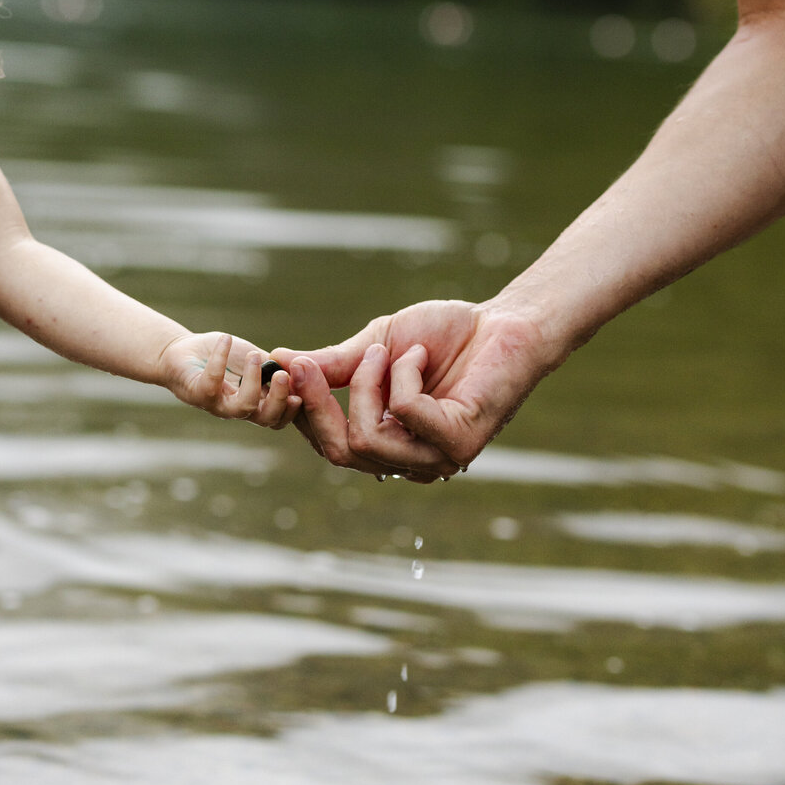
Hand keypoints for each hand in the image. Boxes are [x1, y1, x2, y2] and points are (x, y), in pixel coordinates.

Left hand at [160, 332, 299, 429]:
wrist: (185, 351)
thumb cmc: (224, 356)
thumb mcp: (256, 360)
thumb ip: (276, 366)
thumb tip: (302, 366)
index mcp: (258, 403)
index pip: (280, 416)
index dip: (294, 410)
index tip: (303, 391)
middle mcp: (240, 409)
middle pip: (267, 419)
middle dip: (280, 399)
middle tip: (284, 376)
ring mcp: (218, 404)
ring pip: (243, 408)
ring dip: (253, 382)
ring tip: (254, 356)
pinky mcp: (197, 393)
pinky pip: (211, 381)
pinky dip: (220, 358)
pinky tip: (225, 339)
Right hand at [282, 341, 461, 482]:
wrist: (502, 322)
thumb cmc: (444, 335)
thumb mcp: (375, 347)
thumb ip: (335, 365)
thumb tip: (282, 361)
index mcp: (389, 444)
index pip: (331, 446)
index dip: (303, 411)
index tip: (285, 368)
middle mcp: (411, 461)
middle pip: (341, 452)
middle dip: (318, 405)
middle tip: (306, 364)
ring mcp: (437, 458)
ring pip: (367, 440)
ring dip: (366, 384)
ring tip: (386, 350)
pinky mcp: (460, 441)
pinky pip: (405, 412)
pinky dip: (402, 375)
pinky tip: (420, 356)